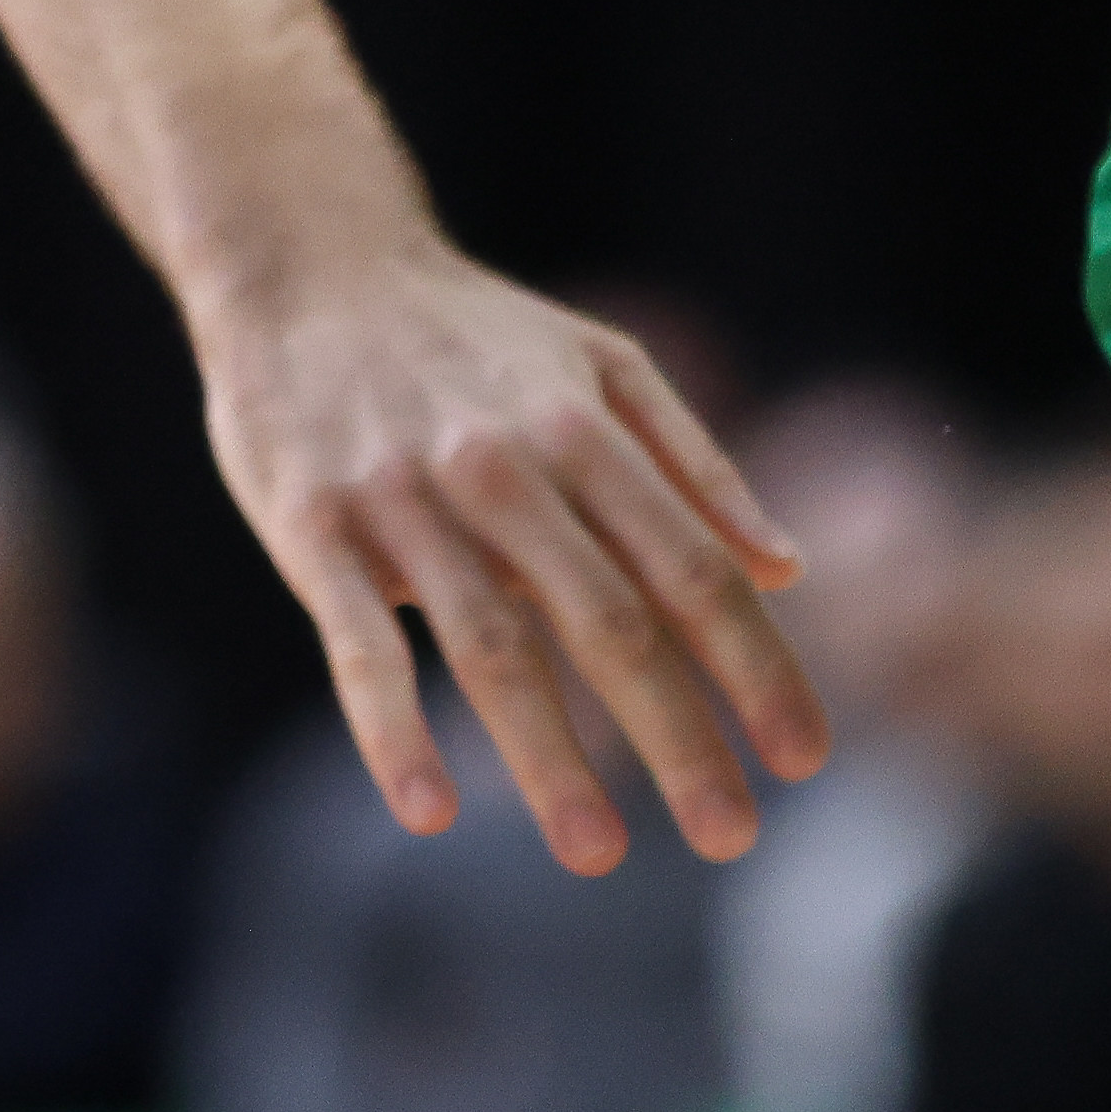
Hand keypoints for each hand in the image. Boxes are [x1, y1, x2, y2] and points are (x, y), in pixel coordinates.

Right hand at [201, 248, 824, 871]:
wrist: (305, 258)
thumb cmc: (469, 331)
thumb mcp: (602, 361)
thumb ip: (694, 461)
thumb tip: (787, 566)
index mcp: (584, 428)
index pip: (693, 568)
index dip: (757, 666)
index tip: (805, 758)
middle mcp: (503, 464)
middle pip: (610, 619)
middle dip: (679, 736)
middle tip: (733, 837)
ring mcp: (404, 498)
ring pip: (492, 645)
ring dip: (549, 758)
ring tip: (598, 854)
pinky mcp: (313, 527)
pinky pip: (358, 644)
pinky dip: (393, 730)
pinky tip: (430, 812)